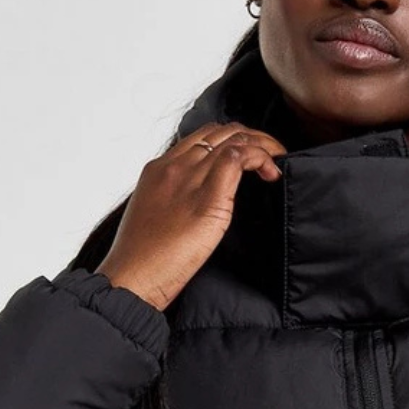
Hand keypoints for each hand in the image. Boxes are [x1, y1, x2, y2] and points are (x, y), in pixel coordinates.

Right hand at [96, 122, 287, 310]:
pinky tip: (270, 173)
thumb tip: (200, 208)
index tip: (248, 155)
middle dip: (252, 136)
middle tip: (272, 153)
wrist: (131, 277)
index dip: (230, 139)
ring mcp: (189, 178)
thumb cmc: (142, 259)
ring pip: (233, 138)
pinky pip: (238, 158)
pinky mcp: (208, 197)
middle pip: (220, 131)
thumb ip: (177, 203)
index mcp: (158, 169)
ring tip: (276, 160)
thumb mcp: (157, 219)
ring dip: (262, 144)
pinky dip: (261, 158)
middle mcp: (174, 166)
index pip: (200, 138)